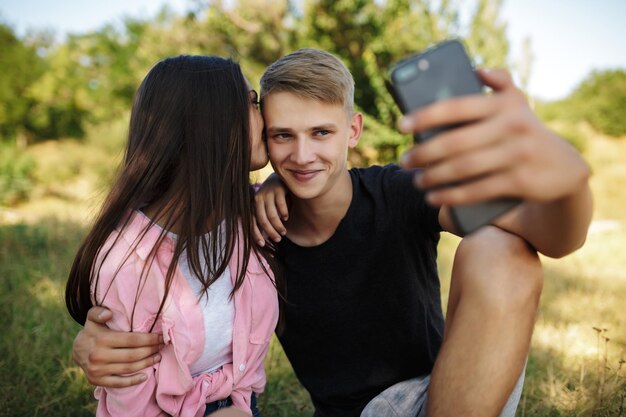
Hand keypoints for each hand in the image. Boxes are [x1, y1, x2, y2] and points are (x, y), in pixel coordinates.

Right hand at [73, 306, 162, 386]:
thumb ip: (99, 312)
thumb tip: (108, 314)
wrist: (76, 350)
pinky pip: (118, 383)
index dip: (149, 339)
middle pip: (133, 355)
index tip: (160, 337)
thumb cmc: (92, 331)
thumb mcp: (92, 318)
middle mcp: (99, 356)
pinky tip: (145, 376)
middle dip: (151, 350)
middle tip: (161, 346)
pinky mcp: (97, 380)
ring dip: (146, 363)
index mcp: (101, 339)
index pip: (132, 340)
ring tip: (158, 357)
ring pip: (129, 368)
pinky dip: (133, 381)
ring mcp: (98, 370)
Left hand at [253, 173, 289, 244]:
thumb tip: (263, 239)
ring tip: (284, 232)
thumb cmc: (273, 198)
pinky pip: (280, 205)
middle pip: (262, 220)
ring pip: (272, 214)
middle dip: (270, 232)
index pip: (252, 222)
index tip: (262, 244)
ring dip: (278, 226)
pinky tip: (286, 218)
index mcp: (253, 204)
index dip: (256, 234)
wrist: (280, 178)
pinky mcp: (278, 188)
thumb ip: (264, 220)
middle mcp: (258, 198)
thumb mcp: (266, 208)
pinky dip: (284, 213)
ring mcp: (268, 193)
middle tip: (278, 239)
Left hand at [398, 68, 589, 206]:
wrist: (563, 168)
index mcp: (503, 104)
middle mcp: (512, 126)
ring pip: (463, 168)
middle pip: (455, 142)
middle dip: (424, 153)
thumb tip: (477, 69)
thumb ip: (500, 83)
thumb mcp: (518, 105)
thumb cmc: (524, 132)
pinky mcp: (520, 181)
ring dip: (434, 176)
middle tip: (404, 161)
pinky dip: (451, 195)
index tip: (401, 125)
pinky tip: (433, 197)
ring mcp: (517, 154)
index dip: (426, 116)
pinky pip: (477, 190)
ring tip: (417, 181)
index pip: (457, 107)